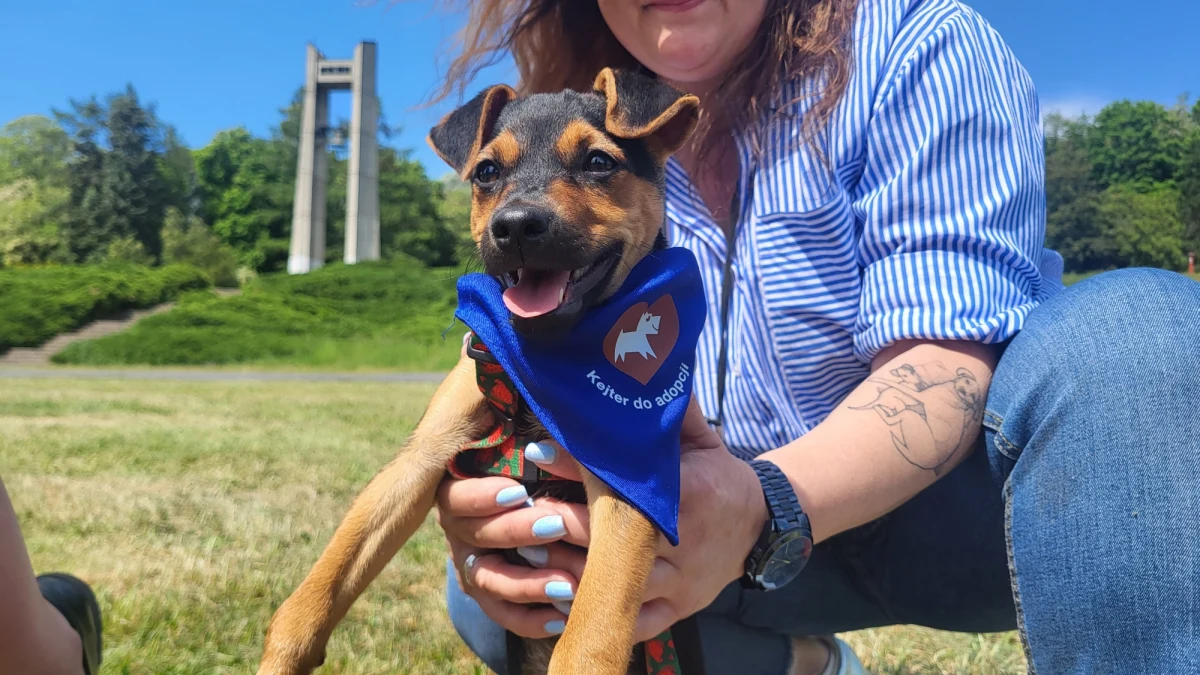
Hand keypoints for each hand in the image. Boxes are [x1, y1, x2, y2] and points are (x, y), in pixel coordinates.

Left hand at [435, 398, 766, 640]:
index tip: (538, 449)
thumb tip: (637, 362)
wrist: (761, 527)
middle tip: (521, 506)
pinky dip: (593, 615)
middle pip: (612, 537)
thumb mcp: (699, 437)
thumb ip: (668, 408)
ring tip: (526, 550)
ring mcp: (679, 581)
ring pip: (616, 584)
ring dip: (567, 570)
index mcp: (687, 493)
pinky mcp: (676, 610)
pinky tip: (555, 602)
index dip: (577, 464)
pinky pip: (631, 621)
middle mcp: (682, 541)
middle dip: (562, 522)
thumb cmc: (716, 475)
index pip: (624, 479)